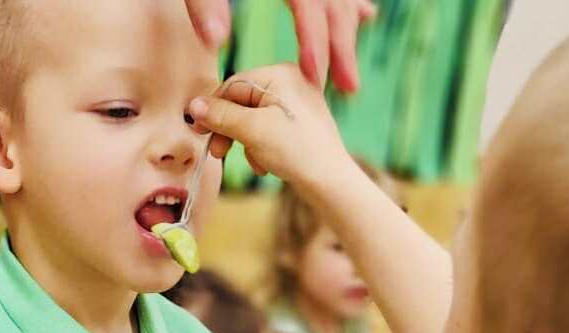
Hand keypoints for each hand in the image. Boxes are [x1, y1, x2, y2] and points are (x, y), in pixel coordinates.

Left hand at [183, 0, 376, 92]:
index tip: (315, 75)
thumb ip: (204, 3)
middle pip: (333, 0)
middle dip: (342, 43)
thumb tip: (217, 42)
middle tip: (349, 86)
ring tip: (350, 72)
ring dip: (347, 30)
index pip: (308, 0)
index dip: (314, 38)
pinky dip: (347, 3)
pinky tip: (364, 16)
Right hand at [190, 63, 351, 184]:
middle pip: (242, 103)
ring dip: (248, 144)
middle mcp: (290, 82)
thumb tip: (193, 106)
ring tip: (257, 163)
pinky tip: (269, 165)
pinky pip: (268, 131)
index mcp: (280, 73)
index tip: (199, 131)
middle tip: (218, 153)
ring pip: (253, 121)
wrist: (330, 183)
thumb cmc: (296, 152)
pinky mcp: (298, 126)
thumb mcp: (253, 131)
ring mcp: (295, 104)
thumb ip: (221, 116)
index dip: (214, 109)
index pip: (234, 85)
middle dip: (232, 131)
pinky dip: (262, 149)